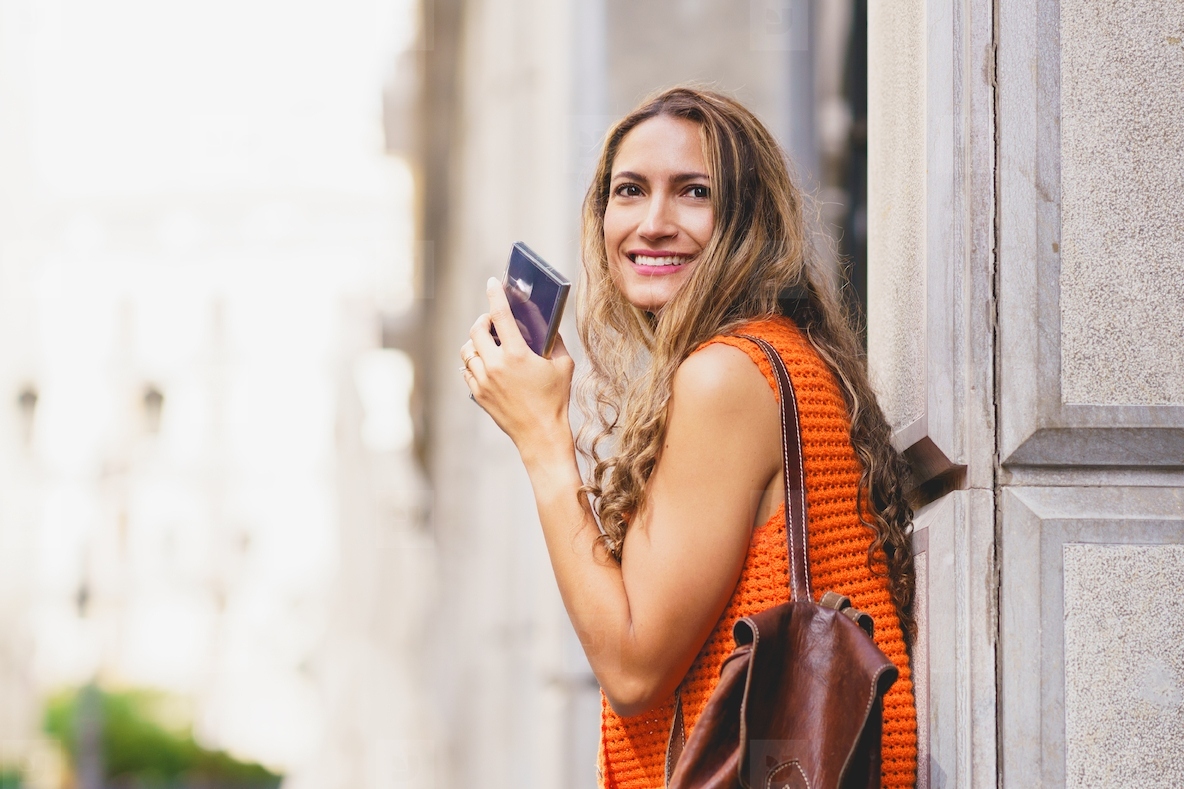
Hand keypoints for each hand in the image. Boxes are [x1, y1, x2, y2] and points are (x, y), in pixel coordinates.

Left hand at [461, 278, 574, 452]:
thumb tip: (546, 323)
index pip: (501, 315)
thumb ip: (555, 341)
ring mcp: (483, 381)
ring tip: (488, 342)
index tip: (492, 283)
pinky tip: (485, 362)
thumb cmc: (555, 400)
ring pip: (468, 350)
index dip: (495, 295)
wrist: (540, 434)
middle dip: (483, 320)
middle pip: (476, 330)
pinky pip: (467, 370)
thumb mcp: (563, 365)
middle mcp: (495, 366)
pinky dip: (473, 362)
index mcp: (517, 355)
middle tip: (492, 320)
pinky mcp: (478, 394)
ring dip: (476, 342)